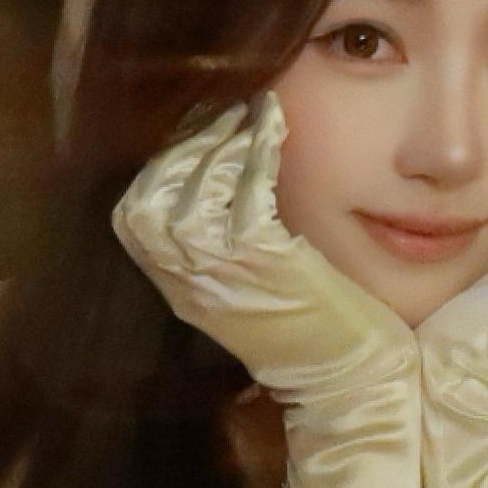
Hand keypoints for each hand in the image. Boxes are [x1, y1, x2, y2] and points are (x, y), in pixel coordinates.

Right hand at [111, 96, 414, 416]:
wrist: (350, 380)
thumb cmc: (308, 327)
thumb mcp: (246, 284)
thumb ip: (219, 242)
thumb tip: (217, 175)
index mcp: (179, 287)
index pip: (136, 210)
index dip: (162, 161)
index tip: (196, 126)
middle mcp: (188, 281)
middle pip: (152, 191)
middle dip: (186, 141)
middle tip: (223, 107)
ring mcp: (223, 272)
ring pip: (195, 184)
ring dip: (222, 138)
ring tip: (250, 109)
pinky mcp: (265, 263)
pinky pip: (246, 190)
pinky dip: (257, 152)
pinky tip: (274, 128)